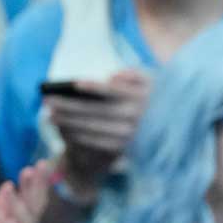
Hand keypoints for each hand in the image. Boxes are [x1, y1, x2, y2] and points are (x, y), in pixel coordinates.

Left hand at [0, 160, 50, 222]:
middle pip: (35, 207)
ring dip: (20, 202)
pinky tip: (0, 215)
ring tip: (14, 182)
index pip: (33, 201)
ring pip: (25, 222)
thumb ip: (2, 210)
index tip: (41, 162)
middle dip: (38, 186)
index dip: (38, 183)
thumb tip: (8, 186)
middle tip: (41, 165)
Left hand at [47, 69, 150, 188]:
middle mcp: (133, 118)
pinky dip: (79, 136)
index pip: (113, 91)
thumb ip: (134, 75)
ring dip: (69, 123)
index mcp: (139, 99)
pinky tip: (64, 130)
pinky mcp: (123, 148)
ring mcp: (127, 135)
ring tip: (50, 115)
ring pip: (93, 128)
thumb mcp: (154, 81)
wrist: (174, 131)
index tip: (74, 83)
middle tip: (48, 101)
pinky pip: (97, 142)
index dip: (94, 87)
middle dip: (70, 106)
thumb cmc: (158, 99)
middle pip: (96, 111)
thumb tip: (112, 76)